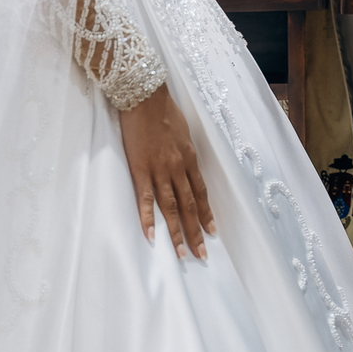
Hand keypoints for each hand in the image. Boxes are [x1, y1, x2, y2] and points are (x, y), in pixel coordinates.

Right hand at [119, 83, 214, 260]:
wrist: (145, 96)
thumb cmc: (163, 109)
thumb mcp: (182, 131)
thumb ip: (184, 151)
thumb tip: (186, 163)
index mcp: (189, 158)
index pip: (201, 192)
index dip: (206, 214)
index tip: (213, 232)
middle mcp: (178, 167)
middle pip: (190, 205)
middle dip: (196, 231)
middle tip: (202, 255)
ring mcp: (159, 169)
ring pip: (171, 206)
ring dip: (177, 231)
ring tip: (183, 253)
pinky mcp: (140, 168)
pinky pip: (145, 198)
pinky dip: (148, 218)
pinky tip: (152, 236)